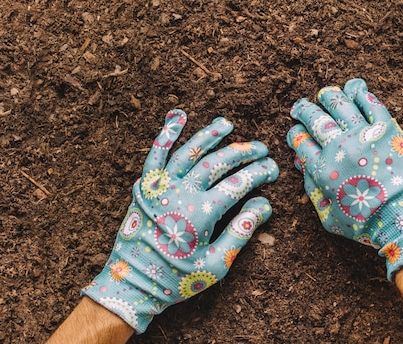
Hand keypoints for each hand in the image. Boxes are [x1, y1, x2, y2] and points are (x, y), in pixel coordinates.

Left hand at [83, 110, 278, 332]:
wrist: (130, 284)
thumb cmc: (175, 279)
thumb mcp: (215, 265)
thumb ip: (240, 233)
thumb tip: (264, 206)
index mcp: (200, 214)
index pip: (237, 184)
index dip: (259, 173)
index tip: (272, 169)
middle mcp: (180, 194)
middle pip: (217, 163)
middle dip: (242, 152)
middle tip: (261, 148)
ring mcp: (160, 188)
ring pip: (189, 152)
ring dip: (209, 135)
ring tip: (227, 124)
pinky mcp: (145, 187)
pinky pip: (155, 154)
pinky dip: (166, 134)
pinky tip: (178, 117)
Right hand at [287, 78, 402, 280]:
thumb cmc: (368, 225)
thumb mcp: (330, 218)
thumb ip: (313, 192)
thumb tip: (303, 167)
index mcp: (322, 170)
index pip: (301, 142)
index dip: (295, 134)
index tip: (297, 132)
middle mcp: (339, 148)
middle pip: (315, 119)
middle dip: (303, 110)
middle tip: (301, 108)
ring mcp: (363, 135)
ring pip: (339, 104)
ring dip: (328, 96)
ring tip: (325, 94)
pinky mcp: (387, 129)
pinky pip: (370, 104)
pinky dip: (359, 93)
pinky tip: (354, 90)